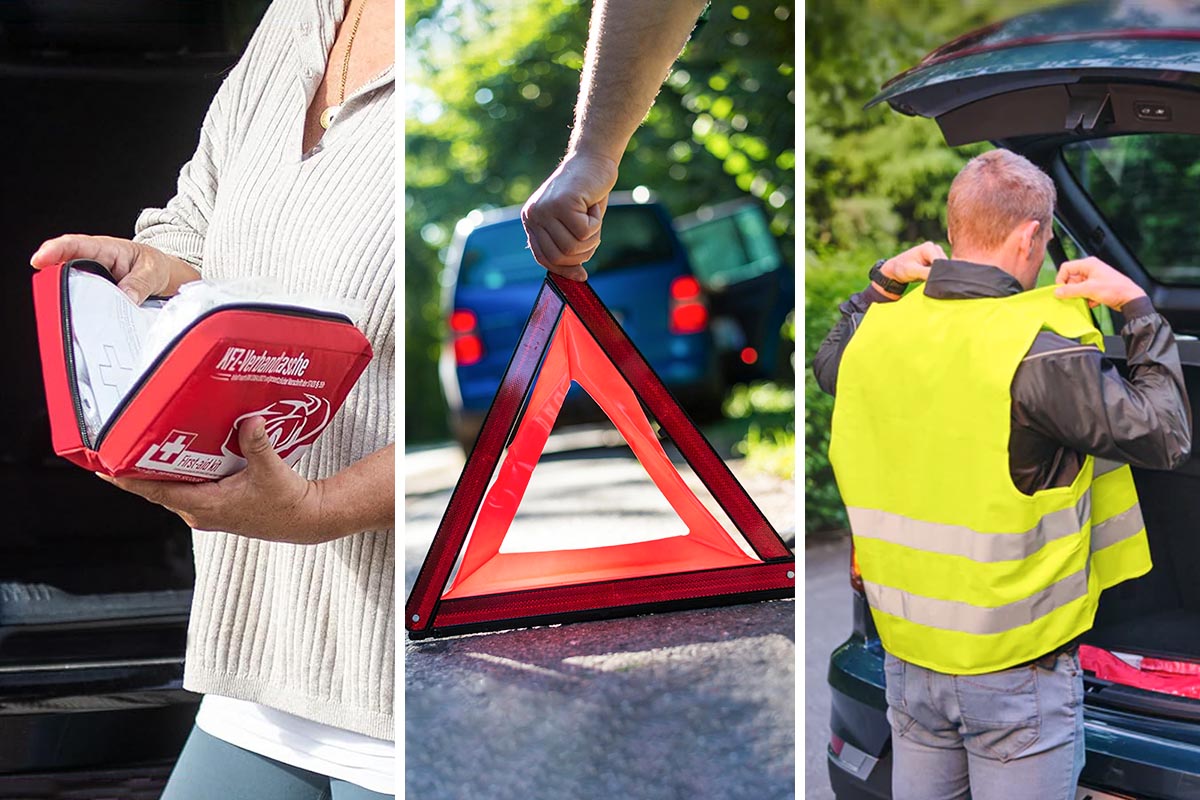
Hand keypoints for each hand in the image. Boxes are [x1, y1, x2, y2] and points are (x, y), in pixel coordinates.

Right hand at [30, 234, 199, 304]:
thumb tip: (126, 297)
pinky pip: (82, 299)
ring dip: (64, 296)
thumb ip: (139, 283)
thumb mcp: (152, 271)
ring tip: (60, 308)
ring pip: (70, 285)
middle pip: (64, 266)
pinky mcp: (94, 293)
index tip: (40, 259)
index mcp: (106, 248)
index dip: (55, 250)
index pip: (76, 245)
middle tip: (47, 291)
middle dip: (51, 277)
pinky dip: (78, 308)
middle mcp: (92, 262)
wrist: (161, 274)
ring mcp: (91, 278)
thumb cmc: (153, 265)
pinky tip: (79, 319)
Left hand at [97, 417, 329, 543]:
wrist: (306, 520)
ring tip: (144, 444)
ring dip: (159, 469)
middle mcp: (200, 512)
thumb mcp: (272, 471)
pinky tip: (182, 454)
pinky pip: (187, 488)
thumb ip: (258, 444)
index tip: (105, 466)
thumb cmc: (287, 503)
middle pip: (158, 488)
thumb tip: (249, 420)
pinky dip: (180, 473)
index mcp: (205, 506)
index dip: (128, 478)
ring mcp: (207, 511)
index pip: (156, 491)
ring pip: (172, 488)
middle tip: (119, 443)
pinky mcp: (216, 508)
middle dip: (138, 468)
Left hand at [521, 151, 618, 280]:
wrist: (593, 160)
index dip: (563, 269)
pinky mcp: (561, 203)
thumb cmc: (586, 194)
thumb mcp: (572, 222)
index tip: (581, 275)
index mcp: (532, 221)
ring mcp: (545, 209)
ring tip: (593, 218)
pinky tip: (593, 205)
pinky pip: (584, 232)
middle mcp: (533, 215)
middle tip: (593, 235)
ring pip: (572, 247)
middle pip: (558, 256)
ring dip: (592, 238)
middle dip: (582, 254)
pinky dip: (596, 223)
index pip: (543, 258)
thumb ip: (568, 245)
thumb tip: (576, 276)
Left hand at [880, 242, 947, 285]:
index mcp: (929, 247)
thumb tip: (941, 277)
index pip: (941, 261)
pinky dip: (938, 275)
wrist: (896, 270)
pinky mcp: (937, 260)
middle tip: (926, 280)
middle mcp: (935, 248)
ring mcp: (937, 254)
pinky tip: (928, 277)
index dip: (940, 272)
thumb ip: (927, 273)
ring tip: (925, 278)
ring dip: (939, 275)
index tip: (931, 280)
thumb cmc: (901, 268)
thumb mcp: (912, 271)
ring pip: (945, 267)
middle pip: (944, 264)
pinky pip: (943, 269)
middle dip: (939, 274)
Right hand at [1054, 256, 1146, 310]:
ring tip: (1087, 299)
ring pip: (1077, 287)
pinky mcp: (1096, 287)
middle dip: (1071, 290)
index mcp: (1088, 264)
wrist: (1130, 299)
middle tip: (1075, 297)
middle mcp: (1090, 269)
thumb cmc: (1116, 289)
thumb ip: (1071, 290)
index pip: (1066, 268)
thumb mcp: (1089, 289)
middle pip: (1070, 279)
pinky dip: (1086, 298)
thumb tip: (1057, 292)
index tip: (1062, 290)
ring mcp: (1094, 278)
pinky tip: (1093, 301)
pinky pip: (1084, 292)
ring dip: (1079, 295)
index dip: (1061, 279)